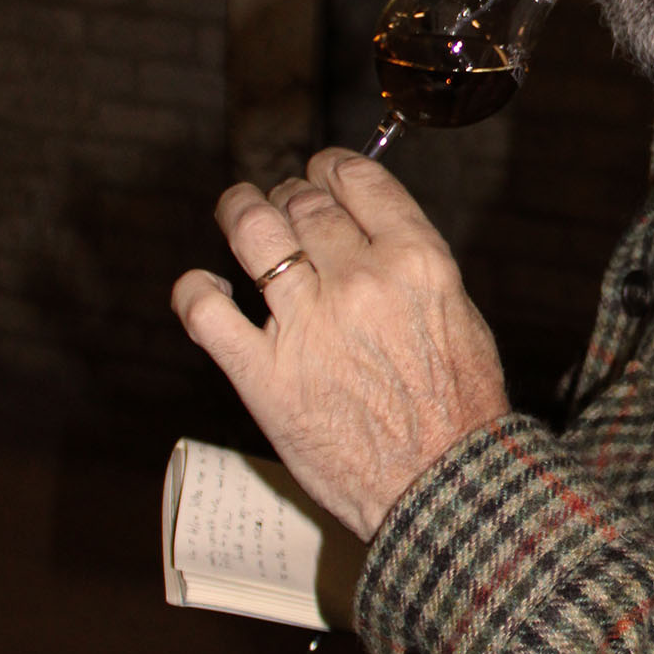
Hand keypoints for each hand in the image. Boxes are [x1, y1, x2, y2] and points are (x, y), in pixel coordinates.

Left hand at [171, 148, 507, 542]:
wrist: (442, 487)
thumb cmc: (460, 411)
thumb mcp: (460, 316)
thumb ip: (414, 267)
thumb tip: (371, 235)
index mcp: (415, 261)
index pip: (356, 179)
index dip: (328, 166)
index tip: (319, 171)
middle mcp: (358, 281)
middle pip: (302, 203)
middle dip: (287, 195)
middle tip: (282, 205)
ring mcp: (306, 325)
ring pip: (251, 231)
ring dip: (237, 211)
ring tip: (235, 212)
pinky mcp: (263, 374)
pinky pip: (204, 310)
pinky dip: (193, 289)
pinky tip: (202, 286)